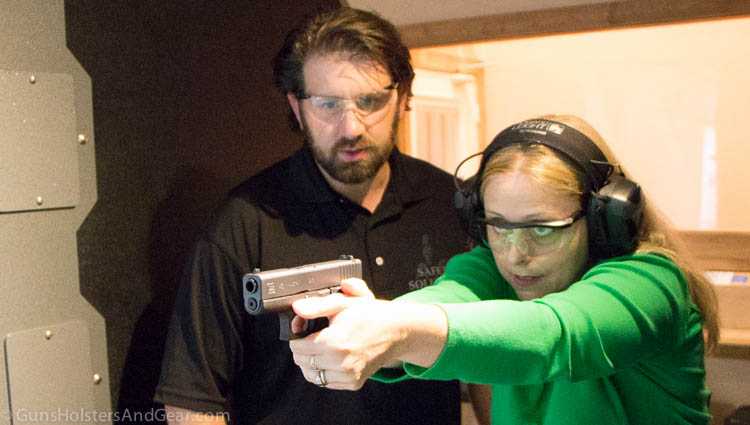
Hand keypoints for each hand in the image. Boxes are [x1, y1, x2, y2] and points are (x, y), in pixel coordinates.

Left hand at [290, 278, 404, 389]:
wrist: (396, 330)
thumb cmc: (371, 314)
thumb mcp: (344, 303)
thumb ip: (317, 306)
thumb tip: (297, 309)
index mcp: (334, 342)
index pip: (297, 347)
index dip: (297, 335)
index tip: (303, 328)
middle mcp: (340, 363)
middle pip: (303, 362)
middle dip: (302, 349)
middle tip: (311, 337)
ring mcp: (348, 375)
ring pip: (312, 376)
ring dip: (310, 363)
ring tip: (318, 349)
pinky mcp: (353, 383)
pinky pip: (326, 383)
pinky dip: (324, 372)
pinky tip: (331, 358)